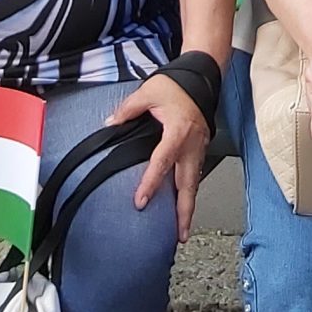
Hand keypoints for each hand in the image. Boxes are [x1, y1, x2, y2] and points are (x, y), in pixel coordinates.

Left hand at [108, 70, 212, 243]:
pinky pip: (195, 174)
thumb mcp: (149, 92)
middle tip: (180, 235)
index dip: (151, 183)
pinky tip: (184, 204)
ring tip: (183, 230)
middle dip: (184, 212)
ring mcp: (199, 148)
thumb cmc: (177, 84)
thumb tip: (110, 123)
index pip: (162, 162)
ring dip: (189, 207)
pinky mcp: (201, 148)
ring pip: (194, 183)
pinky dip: (190, 192)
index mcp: (177, 132)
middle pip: (188, 184)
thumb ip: (128, 110)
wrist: (202, 76)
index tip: (141, 201)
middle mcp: (191, 145)